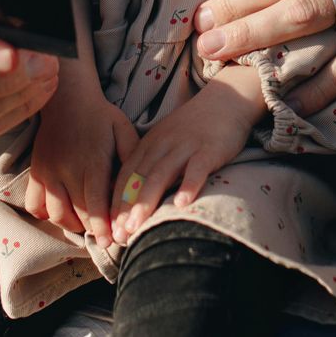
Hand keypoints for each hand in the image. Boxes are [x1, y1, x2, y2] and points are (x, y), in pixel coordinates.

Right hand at [24, 76, 138, 243]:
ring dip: (72, 224)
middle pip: (79, 213)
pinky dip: (47, 214)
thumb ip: (132, 159)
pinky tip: (62, 210)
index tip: (113, 242)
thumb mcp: (123, 131)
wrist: (67, 98)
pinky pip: (35, 204)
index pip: (96, 202)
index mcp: (92, 161)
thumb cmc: (101, 117)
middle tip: (106, 235)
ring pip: (56, 214)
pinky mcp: (36, 172)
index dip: (104, 226)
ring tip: (86, 223)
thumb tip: (141, 187)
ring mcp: (48, 172)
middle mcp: (67, 170)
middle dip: (93, 229)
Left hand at [109, 81, 256, 243]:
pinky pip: (197, 169)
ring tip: (138, 226)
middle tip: (119, 235)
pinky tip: (182, 204)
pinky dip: (189, 186)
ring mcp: (186, 146)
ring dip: (147, 201)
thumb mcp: (165, 141)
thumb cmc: (193, 129)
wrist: (225, 101)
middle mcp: (163, 144)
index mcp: (150, 144)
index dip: (116, 201)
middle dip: (126, 208)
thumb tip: (132, 199)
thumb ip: (150, 164)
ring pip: (162, 175)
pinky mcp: (209, 149)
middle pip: (139, 178)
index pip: (126, 175)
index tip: (110, 228)